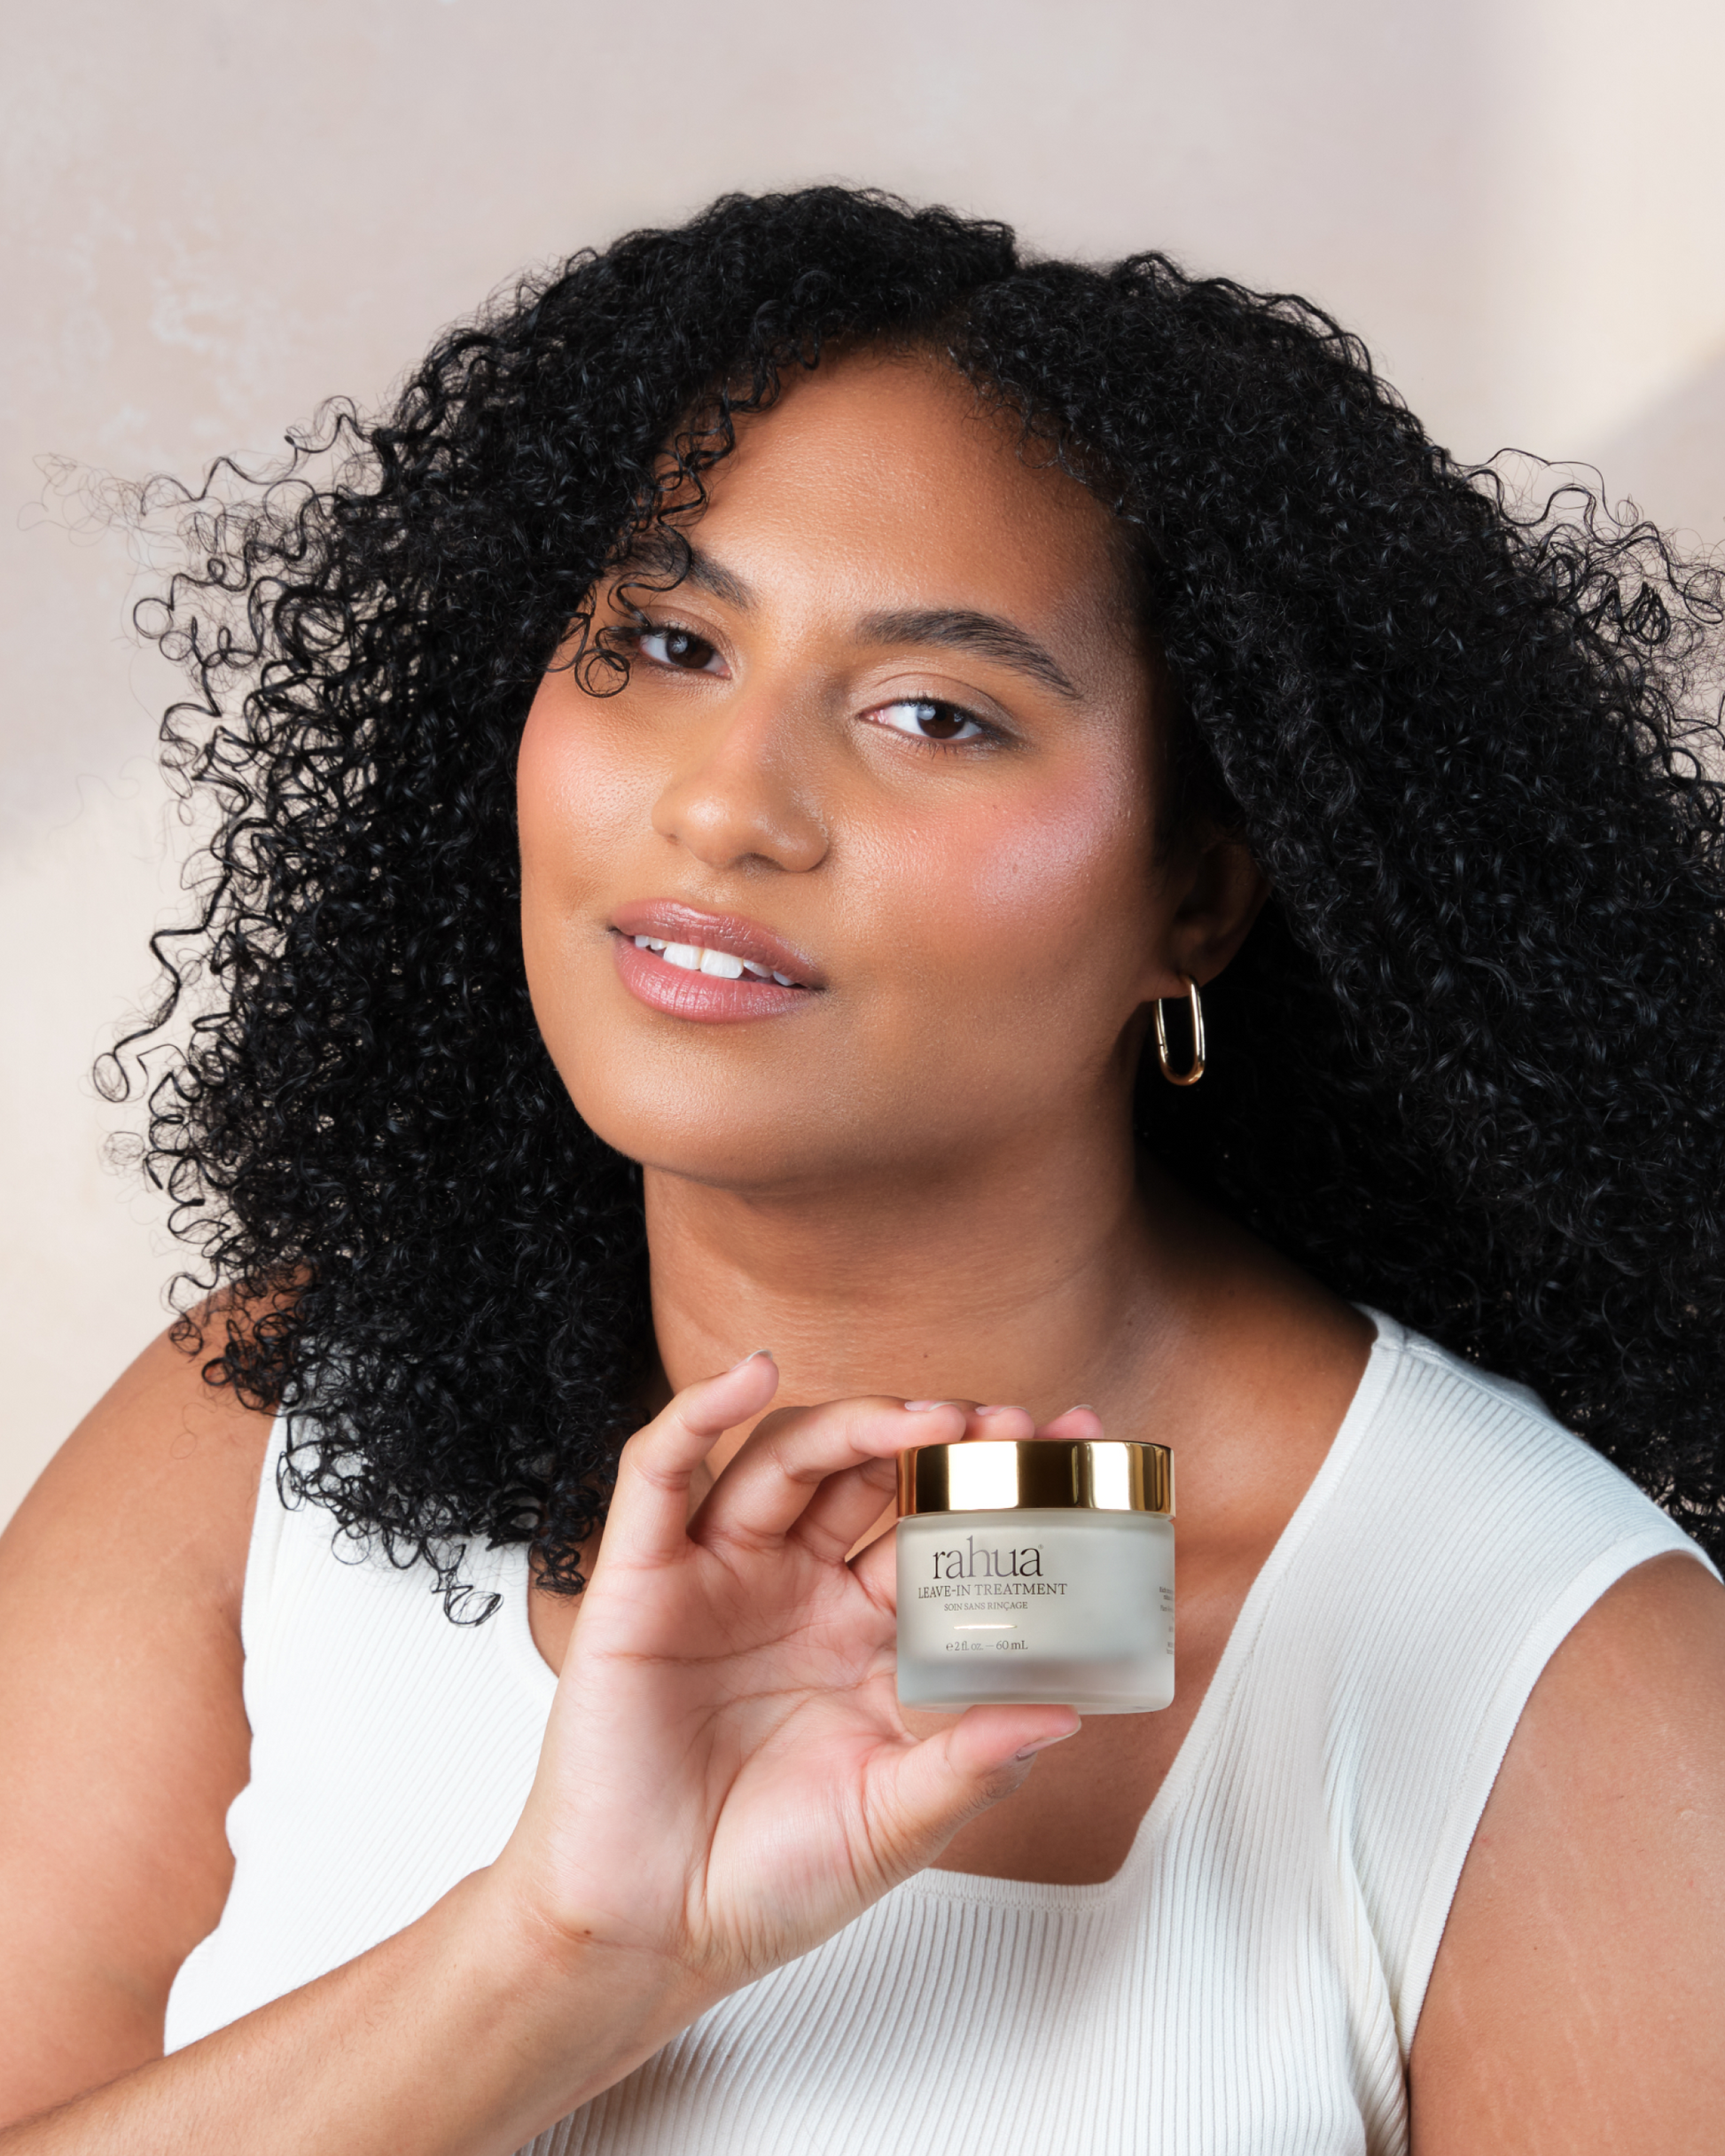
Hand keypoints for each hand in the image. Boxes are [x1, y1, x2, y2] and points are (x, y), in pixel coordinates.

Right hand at [488, 1355, 1079, 2016]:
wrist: (643, 1936)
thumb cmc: (760, 1884)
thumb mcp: (893, 1824)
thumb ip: (971, 1766)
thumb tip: (1065, 1714)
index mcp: (863, 1638)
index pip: (942, 1532)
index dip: (1003, 1486)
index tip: (1074, 1447)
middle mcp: (797, 1590)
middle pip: (873, 1475)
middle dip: (944, 1439)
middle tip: (1013, 1426)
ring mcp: (721, 1575)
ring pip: (788, 1457)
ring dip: (858, 1421)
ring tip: (930, 1420)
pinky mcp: (641, 1577)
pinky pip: (662, 1471)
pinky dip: (701, 1412)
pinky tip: (751, 1377)